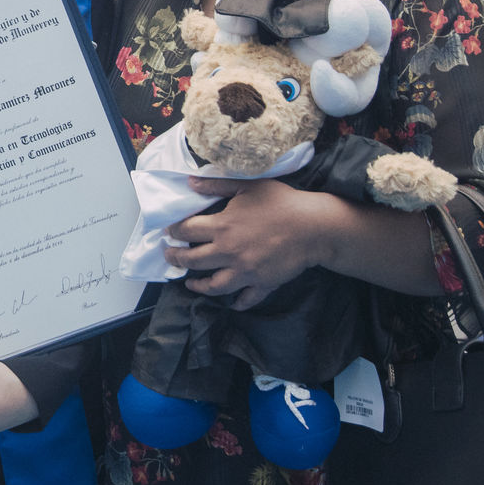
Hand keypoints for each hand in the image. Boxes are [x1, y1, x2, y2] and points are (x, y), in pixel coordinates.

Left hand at [166, 178, 335, 310]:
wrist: (314, 227)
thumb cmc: (282, 203)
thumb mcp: (247, 186)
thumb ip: (216, 185)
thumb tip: (190, 182)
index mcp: (223, 227)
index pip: (186, 231)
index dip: (174, 231)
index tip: (169, 232)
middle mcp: (229, 252)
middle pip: (192, 261)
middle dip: (176, 259)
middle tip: (170, 257)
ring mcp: (245, 272)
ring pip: (213, 286)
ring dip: (198, 286)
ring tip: (191, 283)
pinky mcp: (262, 284)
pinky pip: (246, 299)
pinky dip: (238, 303)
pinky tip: (232, 303)